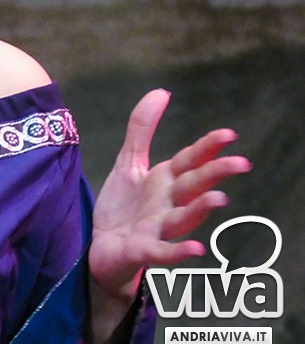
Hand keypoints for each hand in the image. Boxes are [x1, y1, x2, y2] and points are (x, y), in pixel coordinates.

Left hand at [89, 89, 251, 300]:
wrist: (101, 248)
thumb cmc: (123, 206)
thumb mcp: (129, 163)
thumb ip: (142, 129)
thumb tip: (162, 91)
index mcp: (166, 181)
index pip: (191, 161)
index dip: (208, 147)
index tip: (229, 134)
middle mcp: (168, 203)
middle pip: (193, 186)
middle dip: (215, 174)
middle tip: (241, 163)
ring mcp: (158, 228)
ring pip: (182, 218)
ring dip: (200, 209)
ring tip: (219, 199)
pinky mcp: (142, 250)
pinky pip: (162, 252)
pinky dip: (178, 252)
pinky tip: (197, 249)